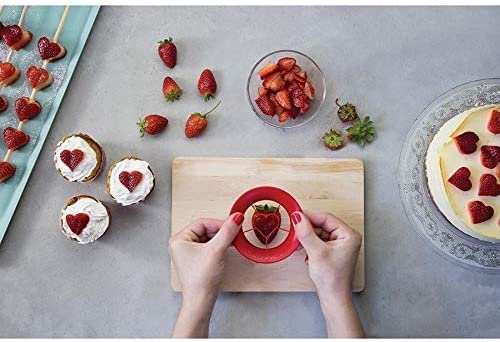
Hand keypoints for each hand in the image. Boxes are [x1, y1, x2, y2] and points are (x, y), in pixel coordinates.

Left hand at [169, 213, 243, 336]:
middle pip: (205, 229)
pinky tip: (227, 247)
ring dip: (221, 238)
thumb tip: (236, 217)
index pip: (202, 222)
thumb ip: (227, 231)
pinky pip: (209, 245)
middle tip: (234, 233)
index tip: (233, 225)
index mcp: (179, 239)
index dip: (219, 223)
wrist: (201, 300)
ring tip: (232, 241)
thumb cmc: (201, 279)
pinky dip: (219, 245)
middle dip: (221, 231)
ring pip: (208, 237)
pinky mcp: (196, 259)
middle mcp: (182, 244)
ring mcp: (188, 252)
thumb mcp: (216, 250)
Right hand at [291, 211, 363, 336]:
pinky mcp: (333, 251)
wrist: (333, 298)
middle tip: (295, 232)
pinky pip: (319, 241)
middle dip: (308, 229)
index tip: (296, 215)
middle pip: (322, 225)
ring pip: (319, 233)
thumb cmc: (332, 279)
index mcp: (349, 235)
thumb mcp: (316, 252)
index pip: (326, 218)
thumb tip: (298, 217)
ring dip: (307, 238)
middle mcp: (346, 238)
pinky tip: (304, 251)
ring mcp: (340, 245)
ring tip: (299, 244)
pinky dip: (310, 244)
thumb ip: (306, 232)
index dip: (310, 217)